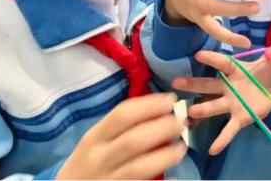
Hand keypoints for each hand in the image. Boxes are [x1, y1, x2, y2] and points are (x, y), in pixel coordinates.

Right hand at [56, 94, 186, 179]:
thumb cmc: (88, 161)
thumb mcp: (96, 141)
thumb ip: (120, 127)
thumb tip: (160, 109)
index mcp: (94, 138)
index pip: (122, 115)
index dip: (149, 105)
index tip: (170, 99)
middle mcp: (100, 159)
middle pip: (133, 141)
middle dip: (161, 129)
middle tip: (181, 122)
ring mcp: (109, 180)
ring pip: (139, 168)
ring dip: (165, 156)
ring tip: (181, 148)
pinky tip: (175, 177)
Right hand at [173, 29, 270, 154]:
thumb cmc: (265, 73)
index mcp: (235, 70)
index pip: (223, 63)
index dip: (212, 59)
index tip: (198, 55)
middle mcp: (228, 86)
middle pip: (209, 84)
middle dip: (194, 84)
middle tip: (176, 82)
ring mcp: (231, 103)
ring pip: (214, 106)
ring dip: (203, 109)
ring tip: (190, 112)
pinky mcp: (239, 118)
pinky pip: (229, 129)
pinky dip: (222, 139)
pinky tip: (212, 149)